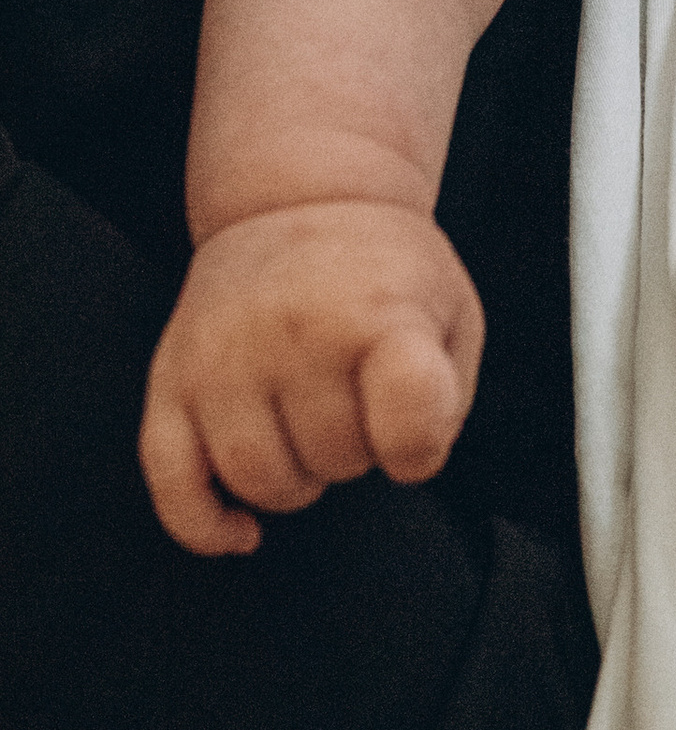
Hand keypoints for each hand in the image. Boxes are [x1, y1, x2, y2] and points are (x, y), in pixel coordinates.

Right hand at [139, 201, 484, 556]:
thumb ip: (447, 398)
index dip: (418, 449)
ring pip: (261, 483)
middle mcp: (293, 334)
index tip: (414, 429)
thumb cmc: (386, 271)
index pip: (409, 423)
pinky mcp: (169, 381)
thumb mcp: (452, 310)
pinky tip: (241, 530)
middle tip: (357, 400)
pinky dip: (205, 525)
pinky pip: (172, 486)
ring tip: (310, 427)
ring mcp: (223, 358)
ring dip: (298, 481)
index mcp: (377, 313)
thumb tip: (403, 467)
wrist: (299, 200)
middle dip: (358, 450)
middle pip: (336, 462)